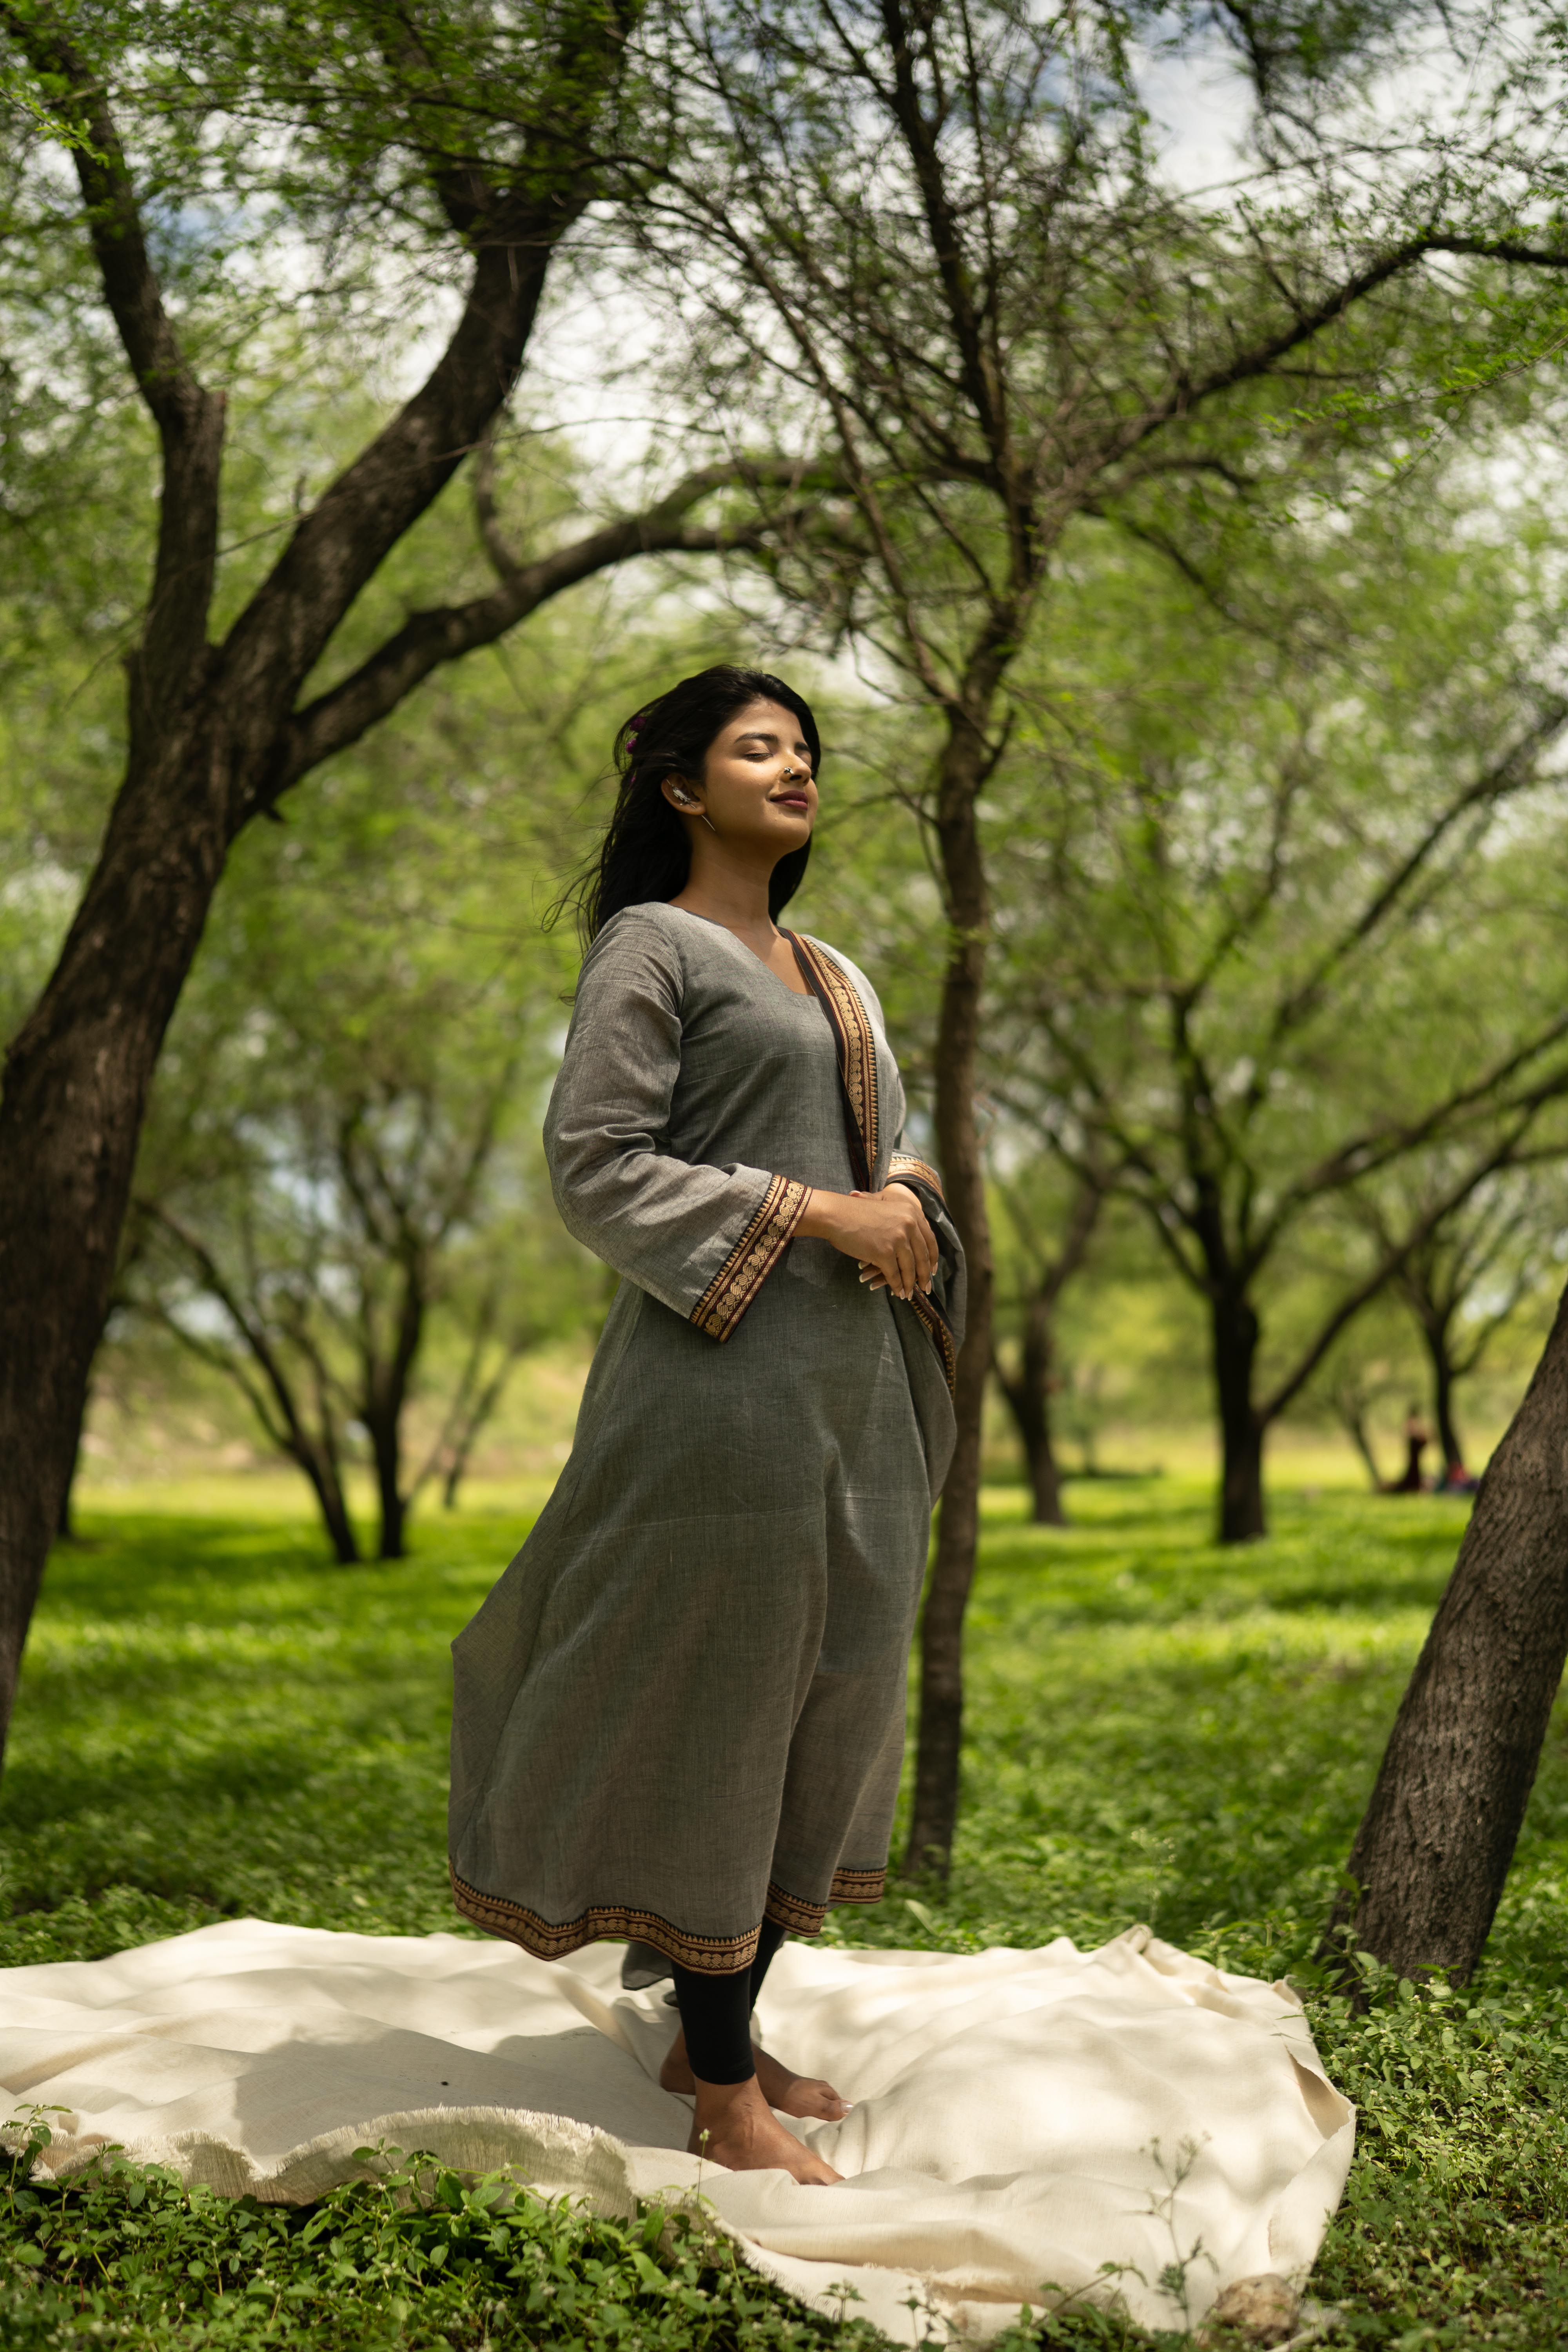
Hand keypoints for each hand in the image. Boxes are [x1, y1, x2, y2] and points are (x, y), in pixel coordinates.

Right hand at [797, 1181, 937, 1300]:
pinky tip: (898, 1293)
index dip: (932, 1257)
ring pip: (910, 1268)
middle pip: (923, 1256)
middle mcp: (909, 1224)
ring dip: (910, 1284)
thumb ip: (902, 1219)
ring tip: (909, 1294)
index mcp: (912, 1212)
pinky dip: (897, 1286)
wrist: (836, 1214)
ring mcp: (897, 1239)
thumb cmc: (855, 1212)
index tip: (933, 1269)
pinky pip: (894, 1275)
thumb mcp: (886, 1208)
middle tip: (926, 1288)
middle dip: (925, 1275)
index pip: (929, 1239)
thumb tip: (914, 1240)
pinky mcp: (884, 1253)